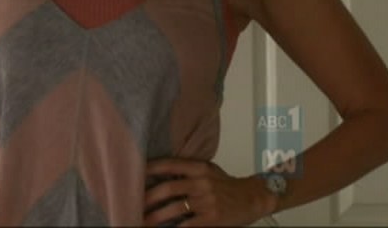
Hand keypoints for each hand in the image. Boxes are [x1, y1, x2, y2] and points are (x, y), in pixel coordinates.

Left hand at [144, 158, 272, 226]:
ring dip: (155, 217)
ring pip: (174, 209)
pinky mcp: (212, 219)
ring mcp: (207, 201)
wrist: (254, 198)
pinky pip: (187, 225)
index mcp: (199, 168)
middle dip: (148, 198)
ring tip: (142, 221)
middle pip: (168, 188)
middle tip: (133, 204)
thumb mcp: (208, 170)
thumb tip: (157, 174)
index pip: (170, 164)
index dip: (150, 168)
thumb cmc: (227, 185)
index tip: (134, 174)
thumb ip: (187, 170)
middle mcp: (202, 182)